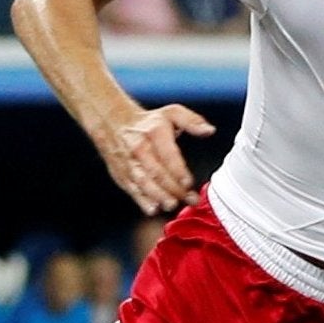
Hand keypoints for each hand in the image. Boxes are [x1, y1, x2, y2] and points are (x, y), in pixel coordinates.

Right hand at [99, 103, 215, 214]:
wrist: (113, 122)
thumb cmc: (149, 123)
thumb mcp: (172, 113)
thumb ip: (192, 121)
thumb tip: (209, 130)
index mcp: (154, 132)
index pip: (168, 154)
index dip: (178, 170)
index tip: (189, 183)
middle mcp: (139, 148)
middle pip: (157, 172)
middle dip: (174, 188)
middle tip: (190, 199)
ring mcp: (129, 162)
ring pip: (143, 182)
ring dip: (158, 196)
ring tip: (172, 205)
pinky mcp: (122, 174)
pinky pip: (132, 189)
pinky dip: (142, 200)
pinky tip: (153, 209)